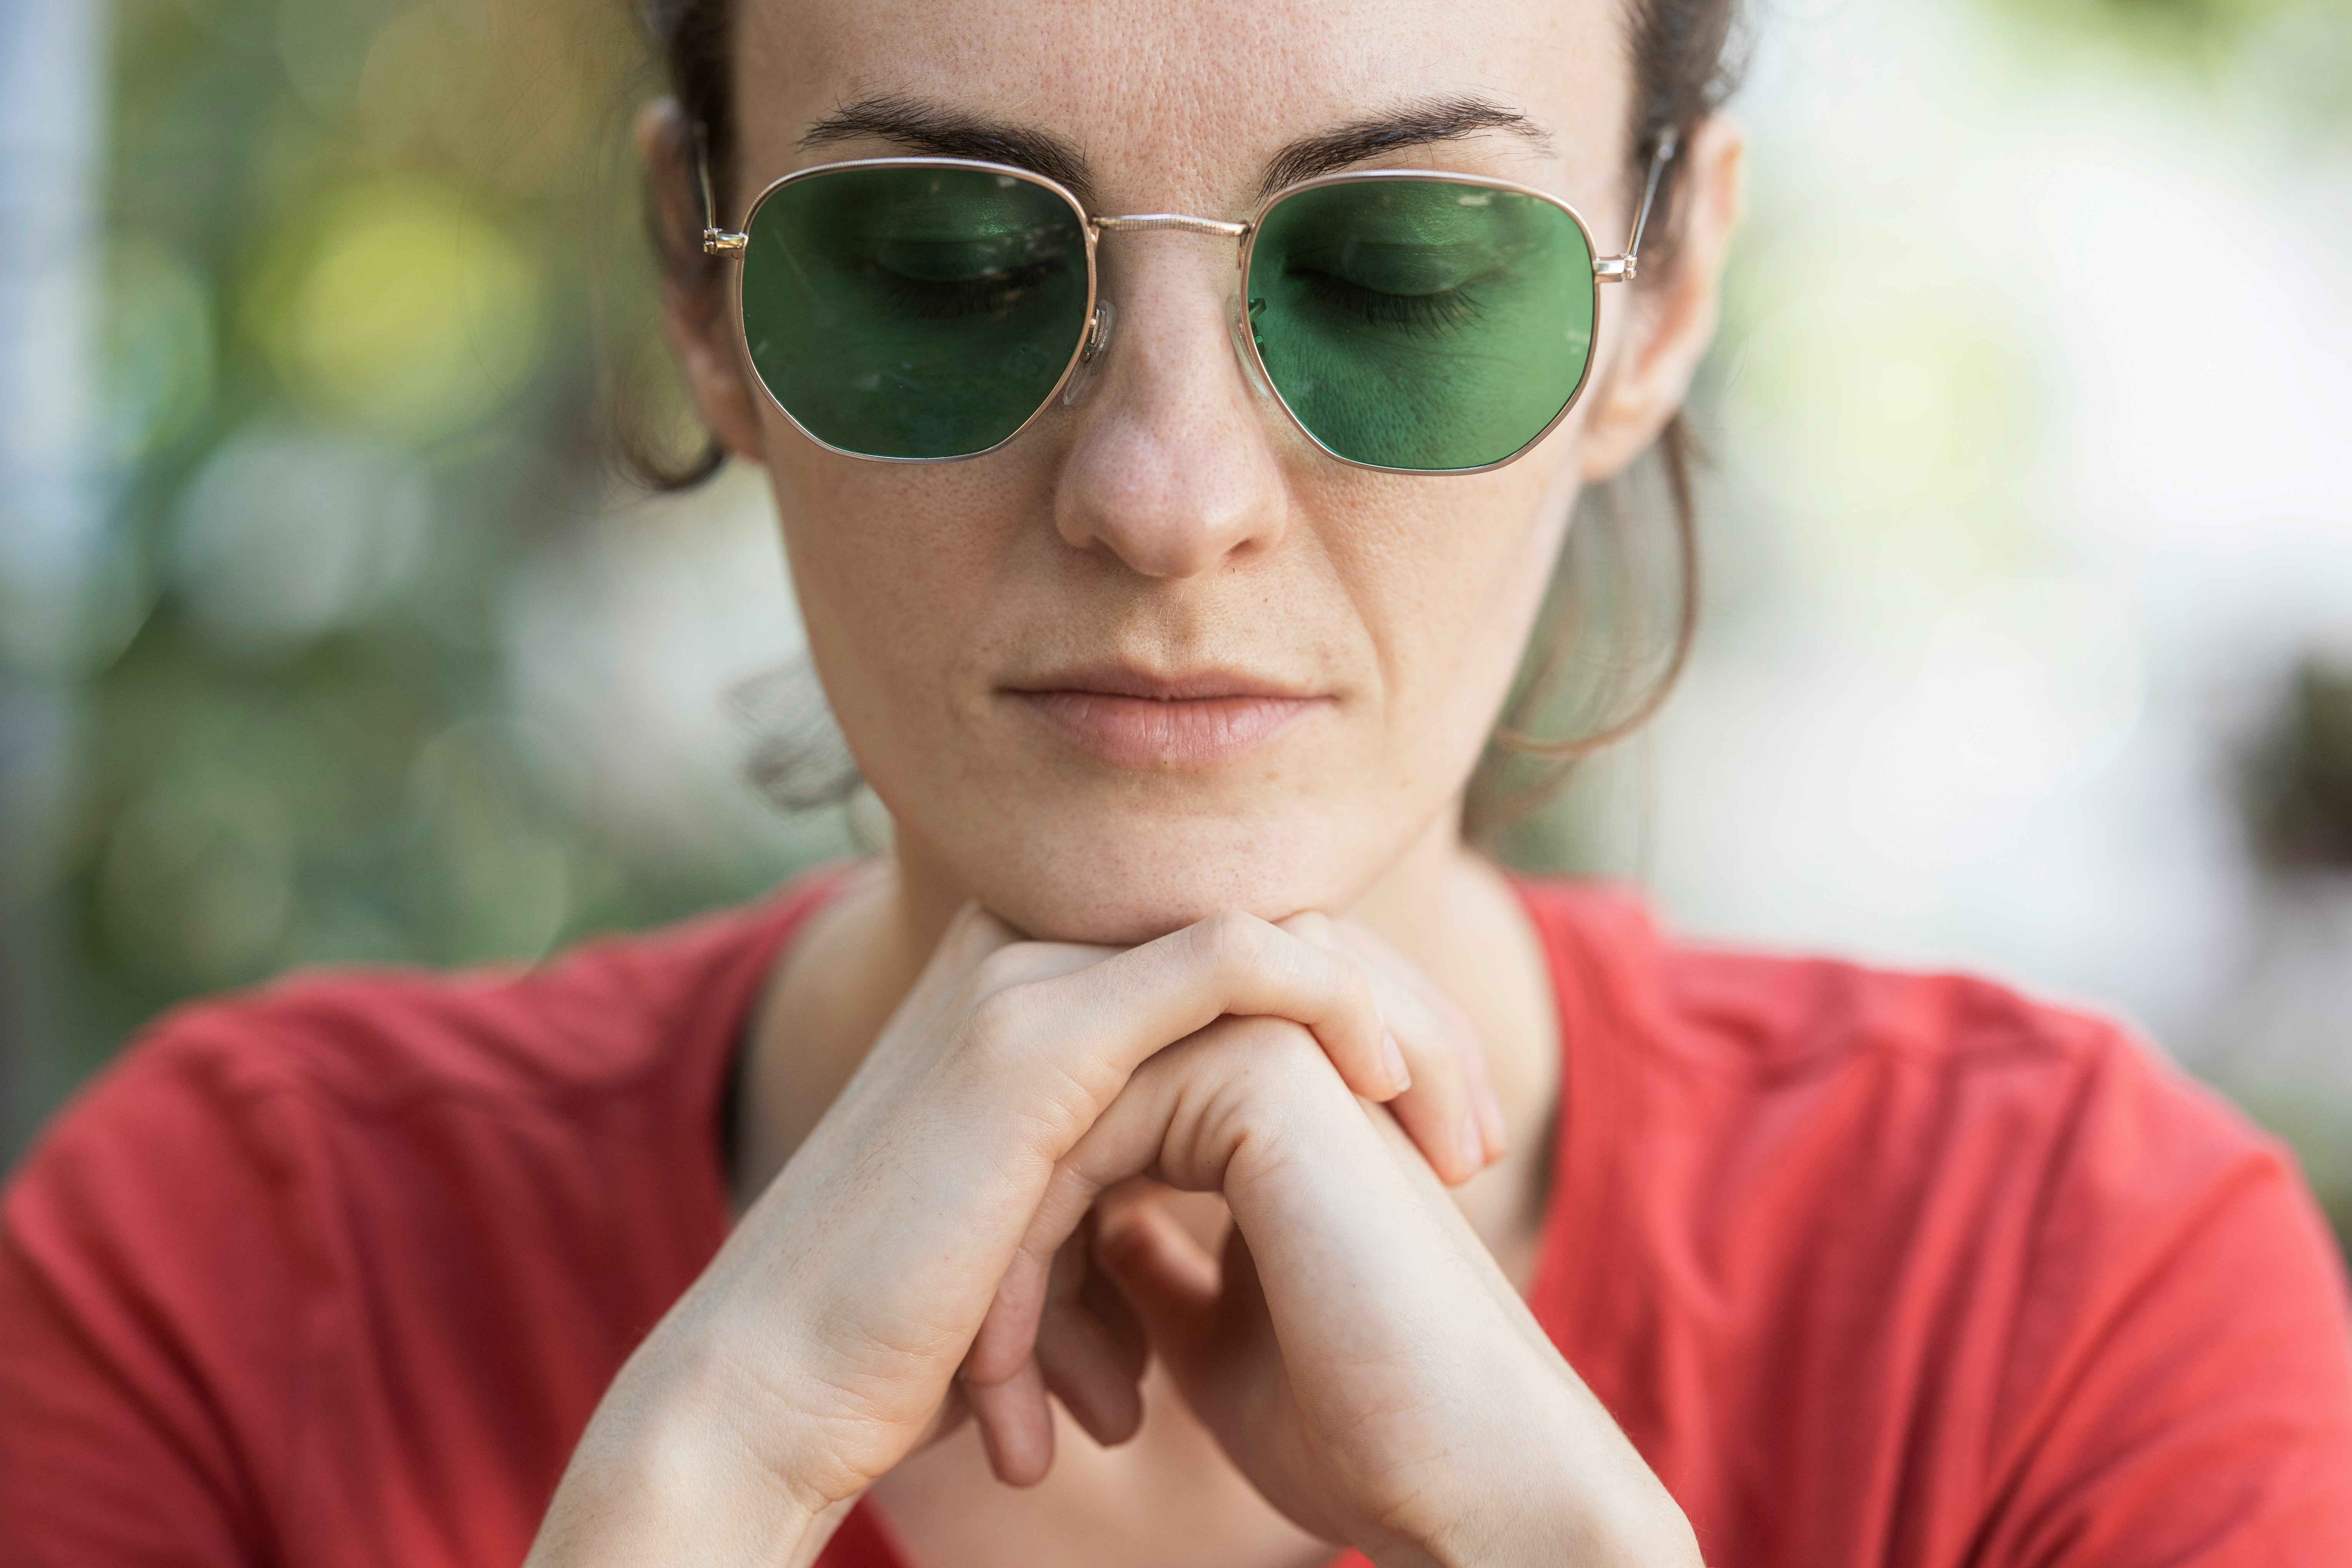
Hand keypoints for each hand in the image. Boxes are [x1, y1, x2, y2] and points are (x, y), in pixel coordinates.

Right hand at [525, 904, 1497, 1567]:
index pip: (1236, 957)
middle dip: (1396, 1023)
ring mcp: (1020, 982)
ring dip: (1389, 1027)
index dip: (1355, 1023)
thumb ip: (1113, 1200)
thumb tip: (1189, 1257)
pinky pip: (1229, 965)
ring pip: (1272, 940)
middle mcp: (1021, 958)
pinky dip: (1328, 1004)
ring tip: (1458, 1143)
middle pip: (1271, 935)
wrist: (773, 1394)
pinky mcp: (1032, 1038)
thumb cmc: (903, 1345)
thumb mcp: (1039, 1245)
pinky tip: (1387, 1087)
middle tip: (1474, 1134)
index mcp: (1026, 994)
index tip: (1436, 1134)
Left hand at [974, 1010, 1699, 1567]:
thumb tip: (1086, 1235)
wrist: (1465, 1475)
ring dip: (1006, 1271)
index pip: (1083, 1130)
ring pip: (1053, 1123)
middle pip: (1058, 1115)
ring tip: (1001, 1406)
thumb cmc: (1352, 1424)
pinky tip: (1019, 1387)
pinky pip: (1078, 1136)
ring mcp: (1275, 1039)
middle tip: (989, 1398)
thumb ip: (1149, 1263)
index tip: (1005, 1391)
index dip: (1026, 1254)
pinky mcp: (1268, 1071)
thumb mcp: (1212, 1334)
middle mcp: (1271, 1046)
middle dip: (1003, 1259)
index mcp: (1268, 1104)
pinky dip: (1023, 1268)